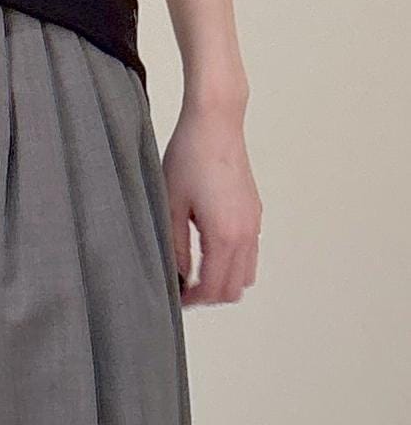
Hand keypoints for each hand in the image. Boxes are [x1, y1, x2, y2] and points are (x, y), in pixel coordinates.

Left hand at [161, 97, 261, 306]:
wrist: (216, 124)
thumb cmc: (189, 157)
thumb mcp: (171, 204)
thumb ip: (175, 246)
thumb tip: (180, 276)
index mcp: (224, 236)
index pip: (215, 289)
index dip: (193, 300)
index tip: (175, 298)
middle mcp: (246, 234)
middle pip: (235, 288)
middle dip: (209, 295)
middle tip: (183, 289)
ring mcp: (254, 223)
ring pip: (247, 273)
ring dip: (224, 280)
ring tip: (195, 271)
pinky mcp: (254, 212)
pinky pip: (250, 252)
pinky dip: (233, 262)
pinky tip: (208, 248)